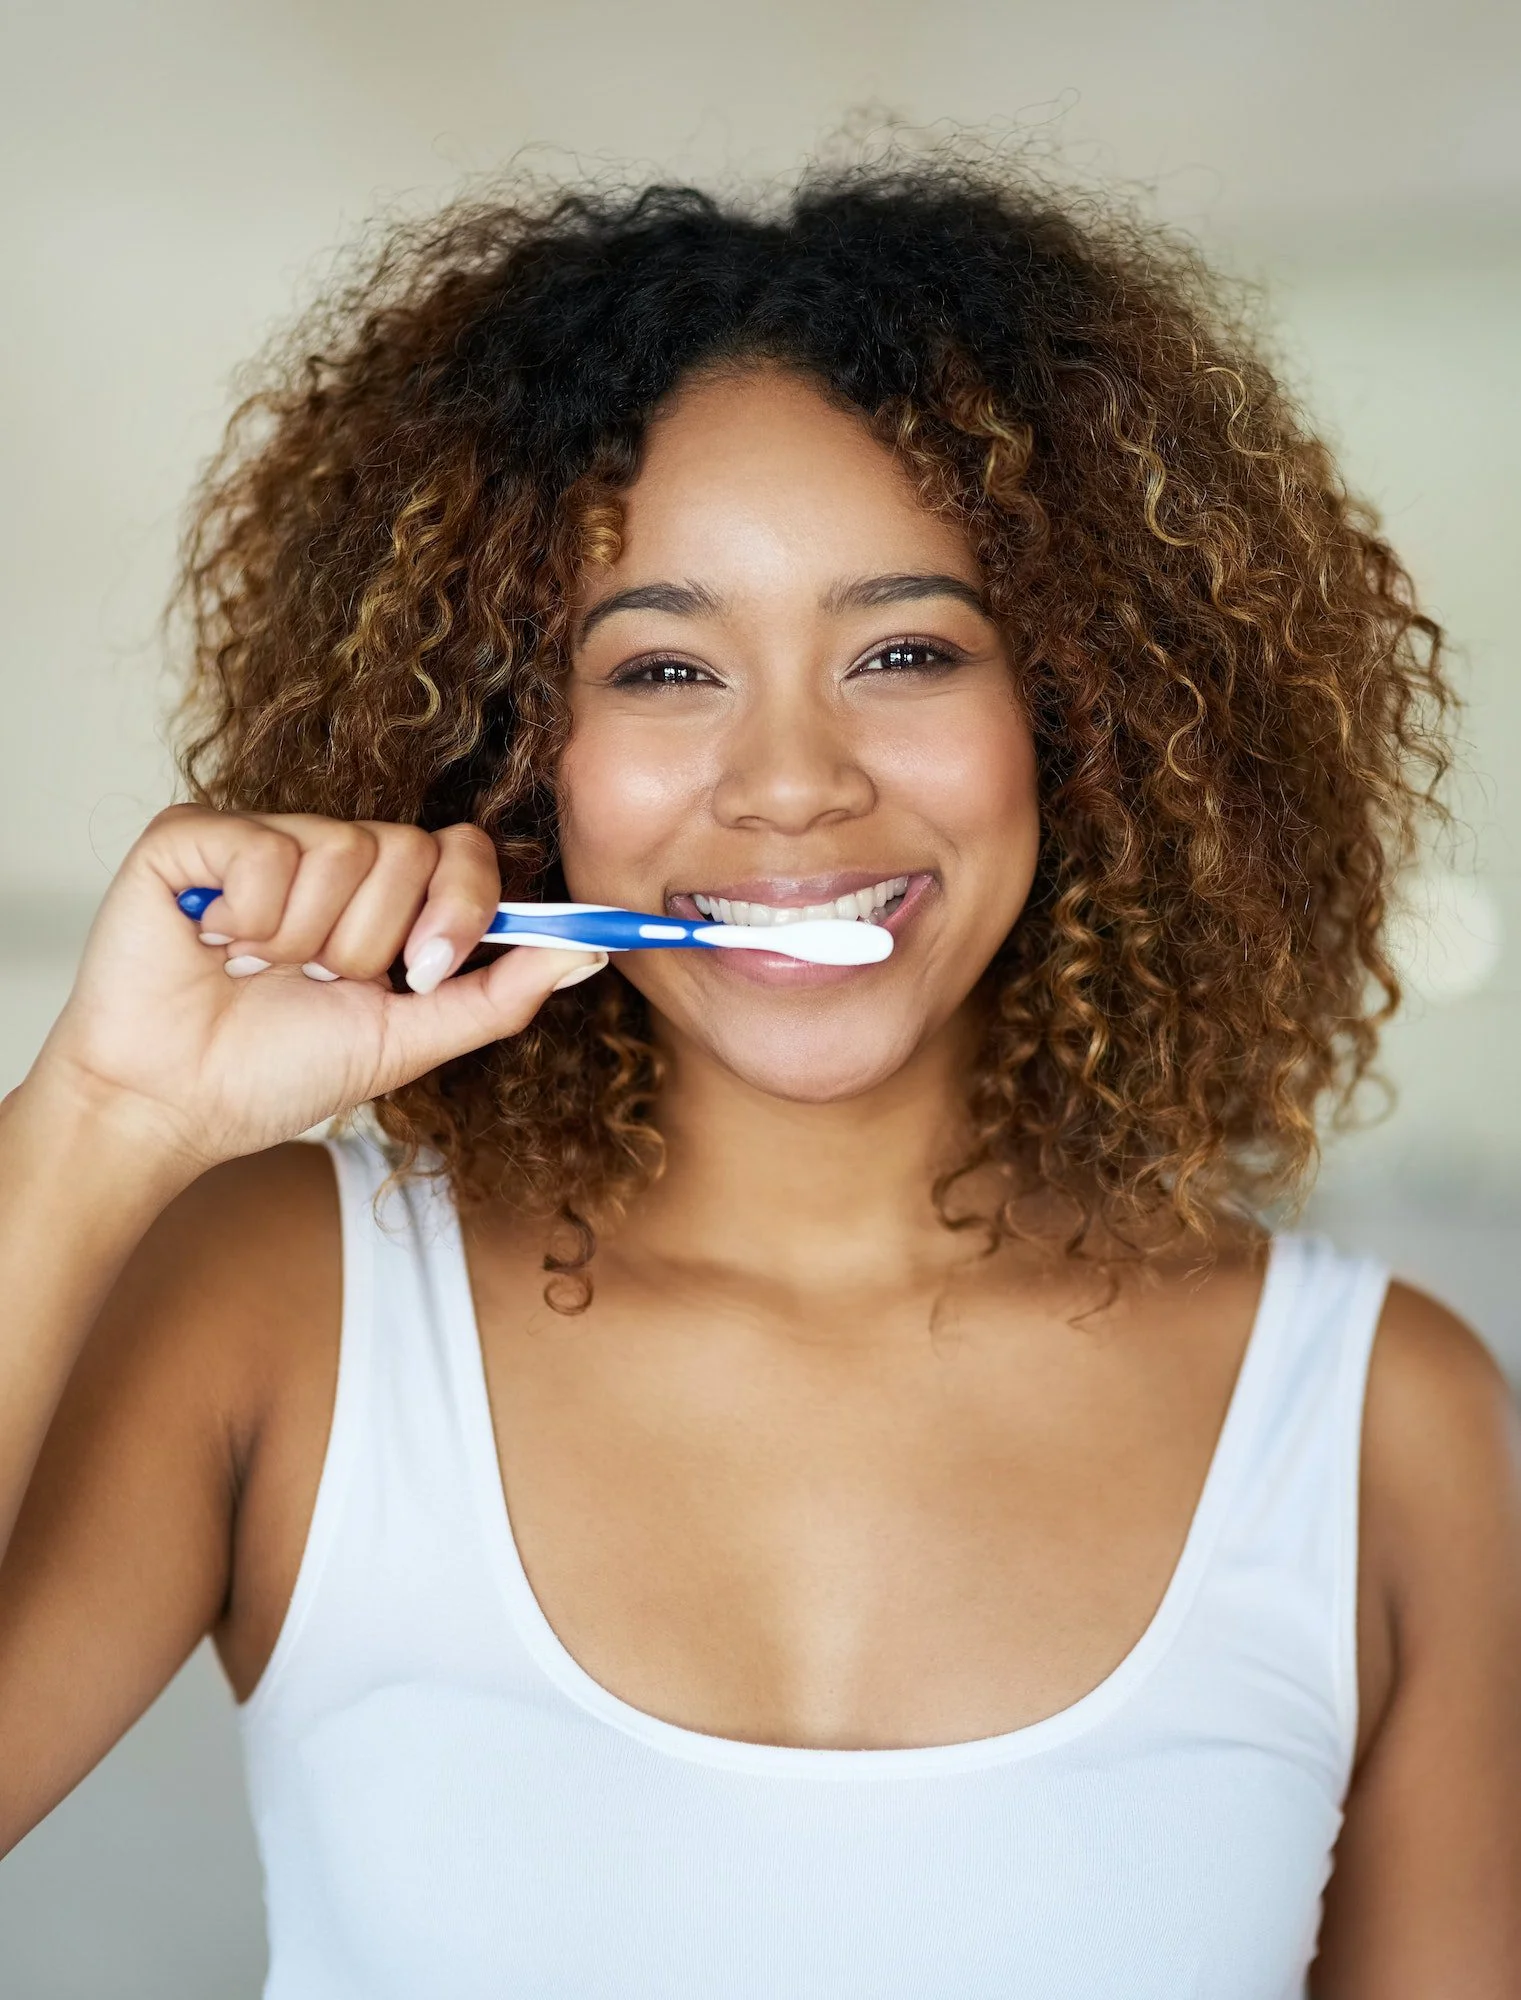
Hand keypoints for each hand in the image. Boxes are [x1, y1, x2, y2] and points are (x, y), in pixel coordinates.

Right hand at [25, 806, 604, 1179]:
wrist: (172, 1105)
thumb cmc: (277, 1074)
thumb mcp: (409, 1040)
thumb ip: (498, 996)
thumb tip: (589, 954)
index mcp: (385, 899)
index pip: (461, 849)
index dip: (460, 904)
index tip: (425, 970)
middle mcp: (330, 856)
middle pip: (409, 849)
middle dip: (371, 942)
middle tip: (315, 981)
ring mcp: (263, 839)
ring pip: (342, 848)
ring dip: (305, 938)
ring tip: (258, 969)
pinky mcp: (192, 836)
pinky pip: (266, 848)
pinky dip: (246, 915)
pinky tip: (212, 943)